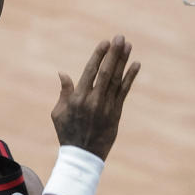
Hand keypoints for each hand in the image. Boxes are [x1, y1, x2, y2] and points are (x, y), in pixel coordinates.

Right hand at [51, 35, 139, 160]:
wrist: (83, 156)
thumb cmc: (67, 133)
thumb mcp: (58, 113)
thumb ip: (63, 92)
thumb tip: (63, 73)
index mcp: (77, 99)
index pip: (90, 72)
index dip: (98, 56)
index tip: (105, 42)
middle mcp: (93, 101)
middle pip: (106, 72)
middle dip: (113, 53)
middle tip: (119, 38)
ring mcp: (106, 107)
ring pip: (116, 80)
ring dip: (123, 61)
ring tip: (128, 45)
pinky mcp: (116, 113)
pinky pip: (124, 92)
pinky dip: (130, 77)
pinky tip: (136, 65)